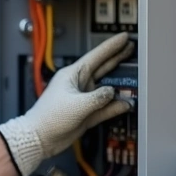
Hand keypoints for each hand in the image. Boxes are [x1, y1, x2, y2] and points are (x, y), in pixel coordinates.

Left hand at [0, 32, 134, 175]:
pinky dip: (115, 106)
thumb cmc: (49, 117)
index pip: (96, 56)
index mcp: (72, 75)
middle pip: (103, 68)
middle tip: (131, 48)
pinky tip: (126, 104)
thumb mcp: (77, 104)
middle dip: (117, 58)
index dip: (111, 46)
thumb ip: (98, 97)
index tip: (123, 37)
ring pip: (106, 89)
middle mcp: (78, 85)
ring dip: (120, 85)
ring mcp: (83, 99)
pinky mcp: (86, 113)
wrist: (40, 138)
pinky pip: (105, 108)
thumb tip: (113, 93)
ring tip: (134, 76)